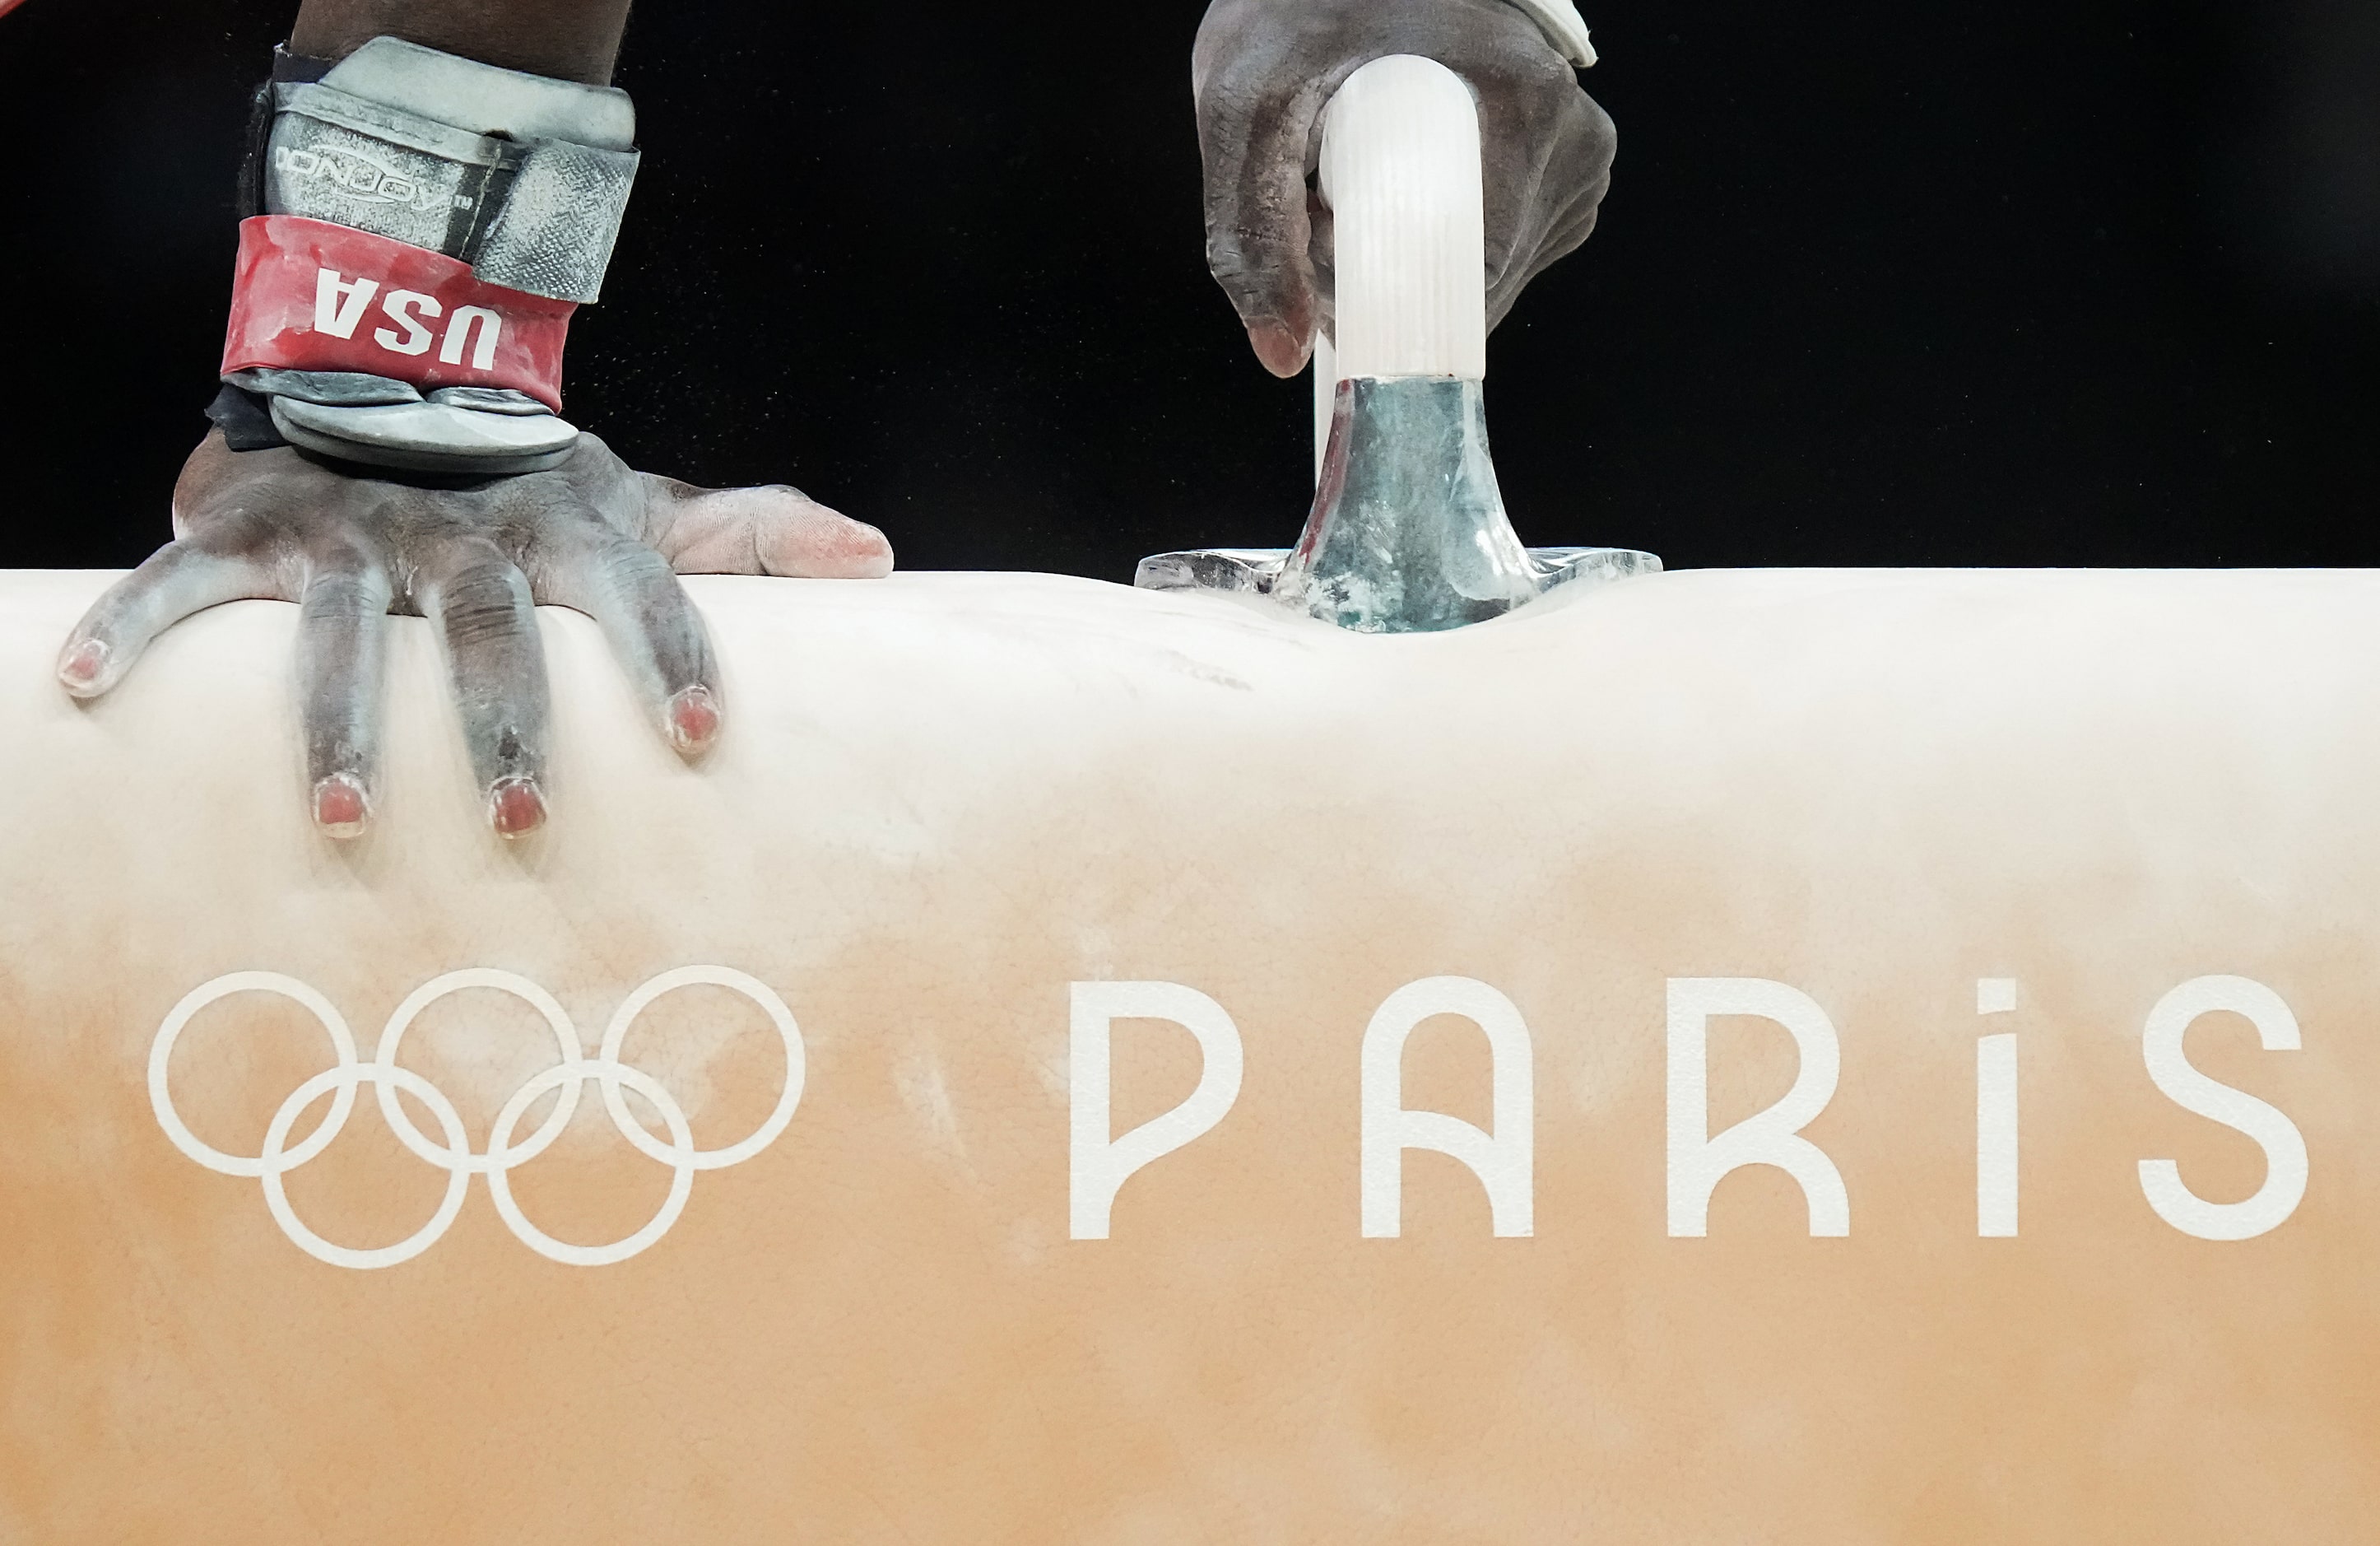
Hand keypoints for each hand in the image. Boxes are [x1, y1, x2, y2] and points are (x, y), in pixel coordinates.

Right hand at [56, 432, 891, 837]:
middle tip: (531, 822)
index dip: (674, 661)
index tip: (702, 743)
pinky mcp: (251, 530)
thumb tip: (880, 561)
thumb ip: (754, 535)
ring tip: (346, 821)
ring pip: (343, 631)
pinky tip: (83, 691)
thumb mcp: (648, 507)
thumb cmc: (542, 488)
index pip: (644, 594)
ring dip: (337, 725)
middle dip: (509, 724)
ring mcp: (355, 530)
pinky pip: (180, 585)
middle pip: (493, 632)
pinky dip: (130, 629)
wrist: (394, 370)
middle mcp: (468, 534)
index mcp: (573, 531)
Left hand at [1193, 0, 1616, 375]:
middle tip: (1322, 210)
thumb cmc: (1305, 3)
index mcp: (1527, 109)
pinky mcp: (1564, 167)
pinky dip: (1440, 241)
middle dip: (1391, 281)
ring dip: (1411, 260)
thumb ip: (1250, 232)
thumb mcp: (1248, 103)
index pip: (1471, 284)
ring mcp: (1576, 154)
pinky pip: (1502, 248)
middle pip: (1480, 284)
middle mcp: (1574, 137)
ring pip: (1490, 275)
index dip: (1387, 308)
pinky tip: (1399, 184)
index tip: (1323, 280)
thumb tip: (1284, 355)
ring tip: (1354, 182)